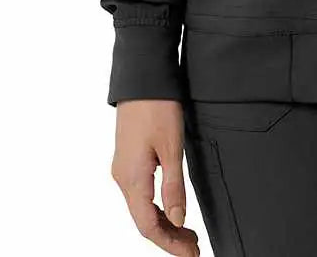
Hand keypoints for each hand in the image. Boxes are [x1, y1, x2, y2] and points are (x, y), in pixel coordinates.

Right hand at [111, 99, 200, 255]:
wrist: (142, 78)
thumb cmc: (158, 108)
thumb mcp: (172, 148)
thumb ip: (174, 186)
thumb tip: (178, 219)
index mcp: (132, 179)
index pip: (149, 226)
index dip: (170, 244)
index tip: (191, 253)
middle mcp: (122, 178)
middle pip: (144, 220)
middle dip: (169, 237)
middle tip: (194, 247)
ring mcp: (123, 169)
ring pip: (141, 208)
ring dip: (163, 223)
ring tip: (188, 233)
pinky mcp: (127, 159)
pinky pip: (139, 194)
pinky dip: (155, 207)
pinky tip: (170, 209)